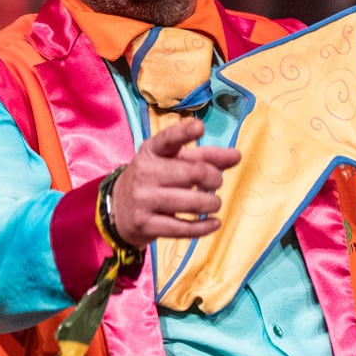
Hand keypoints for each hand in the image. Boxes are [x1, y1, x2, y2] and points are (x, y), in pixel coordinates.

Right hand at [109, 119, 240, 248]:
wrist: (119, 208)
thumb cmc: (155, 179)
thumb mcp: (172, 161)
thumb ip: (204, 157)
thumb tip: (236, 156)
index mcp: (151, 151)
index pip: (168, 139)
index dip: (184, 133)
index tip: (200, 127)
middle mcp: (144, 172)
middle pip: (194, 173)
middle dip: (214, 178)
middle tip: (217, 182)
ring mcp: (143, 199)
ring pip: (192, 202)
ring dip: (213, 203)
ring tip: (214, 203)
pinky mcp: (145, 224)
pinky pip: (183, 228)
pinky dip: (205, 227)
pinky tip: (214, 223)